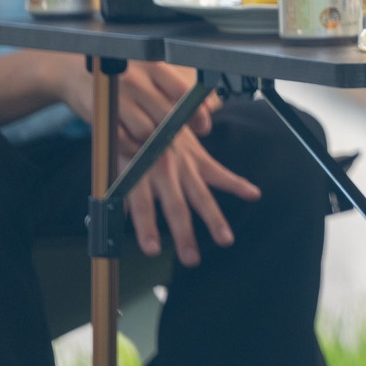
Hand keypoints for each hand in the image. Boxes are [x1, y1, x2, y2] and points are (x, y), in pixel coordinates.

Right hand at [57, 57, 215, 145]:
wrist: (71, 71)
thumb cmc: (118, 74)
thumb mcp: (146, 72)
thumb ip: (173, 88)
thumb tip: (204, 110)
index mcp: (153, 66)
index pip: (183, 91)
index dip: (197, 113)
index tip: (203, 127)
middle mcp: (136, 80)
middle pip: (166, 114)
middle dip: (175, 131)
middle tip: (174, 138)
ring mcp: (117, 97)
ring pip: (146, 131)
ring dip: (153, 143)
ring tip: (153, 143)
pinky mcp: (100, 114)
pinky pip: (123, 140)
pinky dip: (133, 149)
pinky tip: (135, 147)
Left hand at [125, 126, 261, 266]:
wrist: (144, 106)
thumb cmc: (127, 141)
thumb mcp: (114, 167)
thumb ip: (118, 196)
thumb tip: (112, 224)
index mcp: (139, 172)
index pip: (142, 205)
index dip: (147, 227)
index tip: (152, 249)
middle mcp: (164, 168)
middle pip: (176, 206)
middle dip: (185, 234)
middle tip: (192, 258)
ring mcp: (185, 163)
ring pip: (201, 195)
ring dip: (214, 218)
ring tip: (225, 239)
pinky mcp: (199, 157)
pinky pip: (220, 173)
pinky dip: (237, 184)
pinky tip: (253, 194)